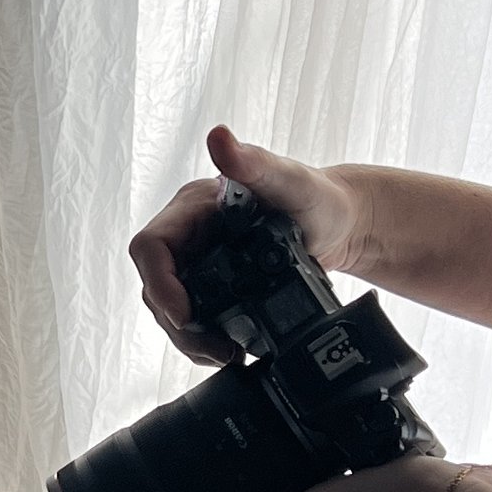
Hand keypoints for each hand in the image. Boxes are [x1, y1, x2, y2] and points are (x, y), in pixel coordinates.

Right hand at [130, 126, 364, 363]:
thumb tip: (220, 137)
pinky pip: (194, 317)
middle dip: (178, 323)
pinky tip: (229, 348)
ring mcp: (199, 263)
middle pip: (156, 286)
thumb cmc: (317, 198)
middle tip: (214, 348)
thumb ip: (255, 163)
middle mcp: (188, 236)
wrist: (341, 227)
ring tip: (224, 354)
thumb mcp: (291, 180)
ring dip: (190, 338)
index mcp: (193, 207)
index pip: (151, 247)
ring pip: (171, 308)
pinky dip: (205, 338)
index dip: (159, 283)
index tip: (185, 314)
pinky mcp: (214, 286)